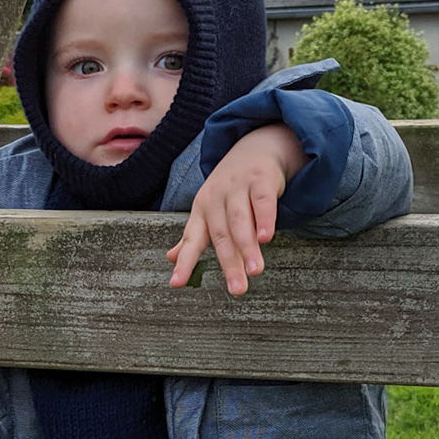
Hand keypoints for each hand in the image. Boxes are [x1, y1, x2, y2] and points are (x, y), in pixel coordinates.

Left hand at [167, 124, 304, 295]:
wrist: (253, 148)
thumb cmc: (230, 189)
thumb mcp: (209, 210)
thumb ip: (194, 236)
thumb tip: (171, 258)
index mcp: (201, 211)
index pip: (191, 240)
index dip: (183, 262)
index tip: (176, 284)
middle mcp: (216, 199)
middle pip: (221, 235)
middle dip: (229, 263)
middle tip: (237, 290)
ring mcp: (238, 188)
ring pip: (240, 221)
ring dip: (248, 247)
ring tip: (255, 272)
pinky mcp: (260, 180)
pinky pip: (262, 202)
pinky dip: (264, 220)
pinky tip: (266, 238)